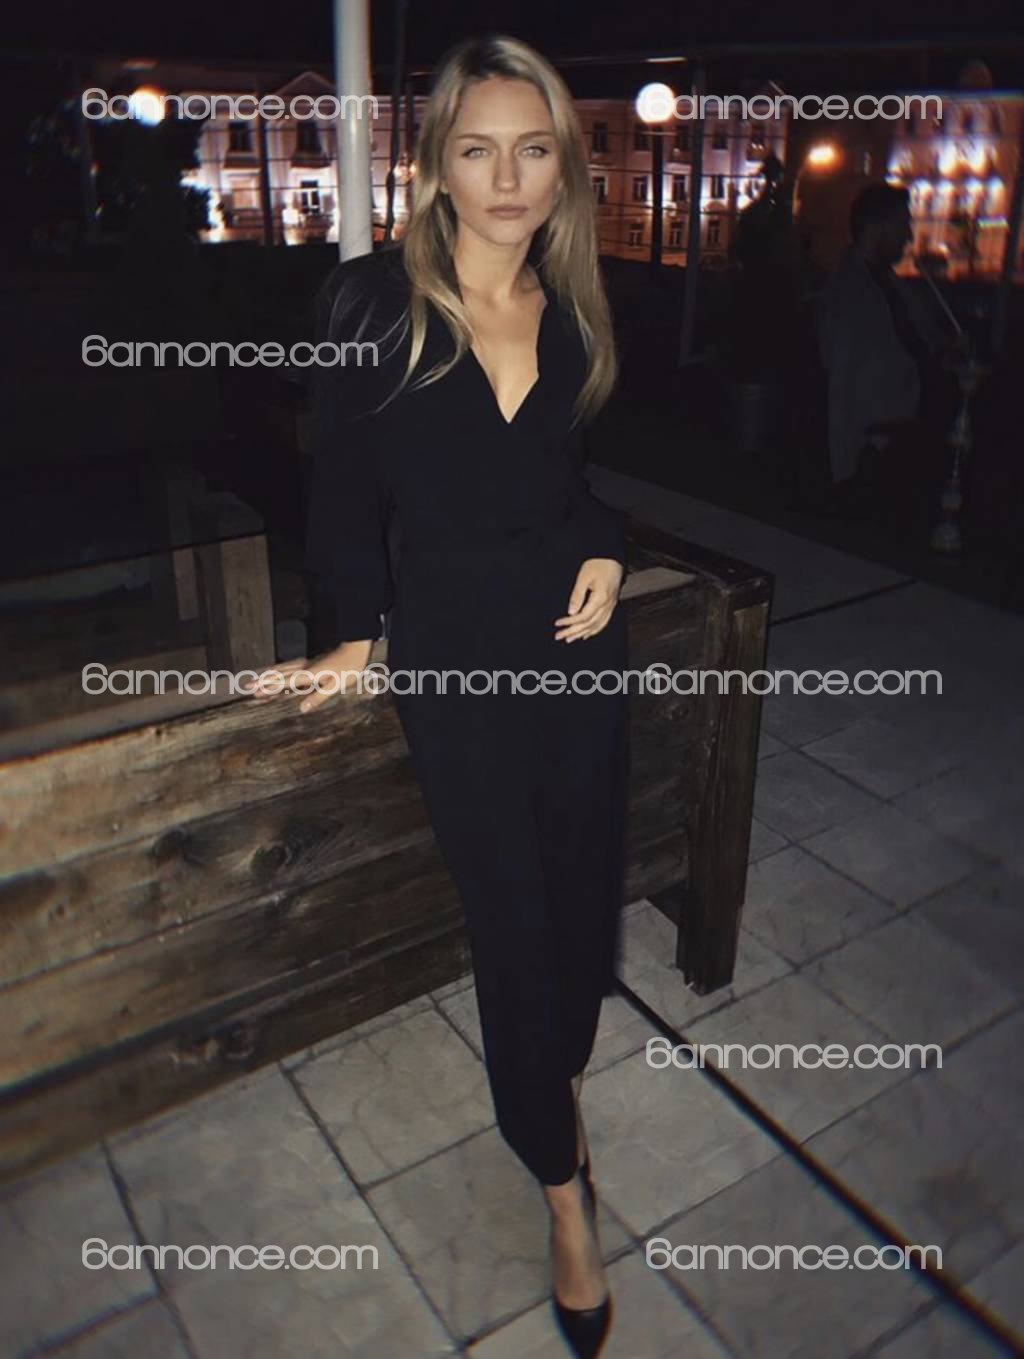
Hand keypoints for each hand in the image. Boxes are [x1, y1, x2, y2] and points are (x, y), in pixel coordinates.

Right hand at [239, 640, 374, 712]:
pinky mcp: (310, 663)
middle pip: (279, 674)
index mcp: (309, 675)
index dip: (269, 688)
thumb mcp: (336, 686)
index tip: (255, 692)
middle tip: (246, 685)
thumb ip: (318, 697)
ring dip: (267, 674)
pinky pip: (289, 666)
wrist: (355, 649)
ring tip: (254, 678)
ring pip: (282, 669)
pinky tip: (275, 671)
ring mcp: (306, 664)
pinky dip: (278, 669)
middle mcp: (304, 668)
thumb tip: (302, 708)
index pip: (284, 682)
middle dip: (262, 680)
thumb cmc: (348, 668)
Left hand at [555, 558, 623, 642]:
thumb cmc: (597, 564)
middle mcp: (607, 605)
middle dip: (573, 632)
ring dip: (582, 633)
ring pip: (597, 625)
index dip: (569, 622)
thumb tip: (570, 612)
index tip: (558, 623)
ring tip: (570, 639)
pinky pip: (604, 621)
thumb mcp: (583, 578)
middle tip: (559, 636)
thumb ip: (577, 596)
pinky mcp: (612, 604)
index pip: (583, 616)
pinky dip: (594, 630)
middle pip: (589, 624)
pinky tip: (587, 634)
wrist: (612, 557)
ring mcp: (611, 606)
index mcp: (600, 598)